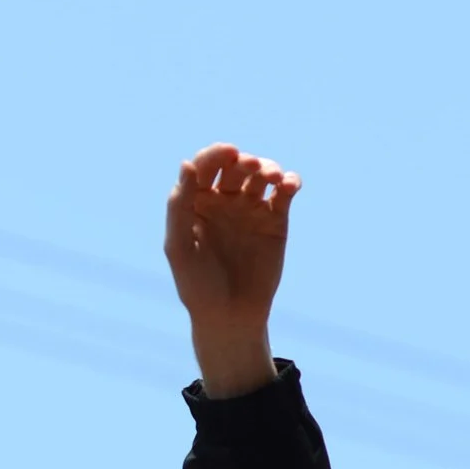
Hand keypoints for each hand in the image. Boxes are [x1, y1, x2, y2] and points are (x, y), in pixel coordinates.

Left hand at [164, 143, 299, 396]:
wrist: (230, 316)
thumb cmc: (197, 285)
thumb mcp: (180, 247)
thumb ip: (180, 206)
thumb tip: (187, 163)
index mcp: (196, 202)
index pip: (205, 166)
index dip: (216, 154)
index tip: (229, 153)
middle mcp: (223, 200)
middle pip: (235, 166)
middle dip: (244, 160)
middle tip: (252, 168)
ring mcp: (250, 208)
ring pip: (261, 174)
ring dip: (268, 167)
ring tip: (273, 178)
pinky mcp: (276, 220)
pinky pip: (284, 193)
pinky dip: (289, 181)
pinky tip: (289, 183)